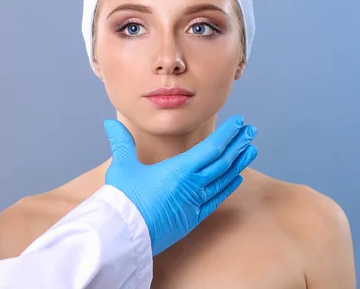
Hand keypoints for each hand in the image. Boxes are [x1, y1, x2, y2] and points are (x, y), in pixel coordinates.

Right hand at [103, 115, 257, 255]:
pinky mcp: (194, 217)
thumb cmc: (123, 200)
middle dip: (239, 143)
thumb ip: (121, 142)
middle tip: (251, 130)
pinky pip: (217, 198)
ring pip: (224, 179)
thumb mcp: (122, 166)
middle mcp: (193, 184)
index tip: (240, 122)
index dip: (229, 133)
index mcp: (180, 169)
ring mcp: (196, 202)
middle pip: (223, 160)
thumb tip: (108, 123)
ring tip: (251, 149)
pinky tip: (237, 177)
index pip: (213, 147)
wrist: (123, 235)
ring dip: (239, 163)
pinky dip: (228, 186)